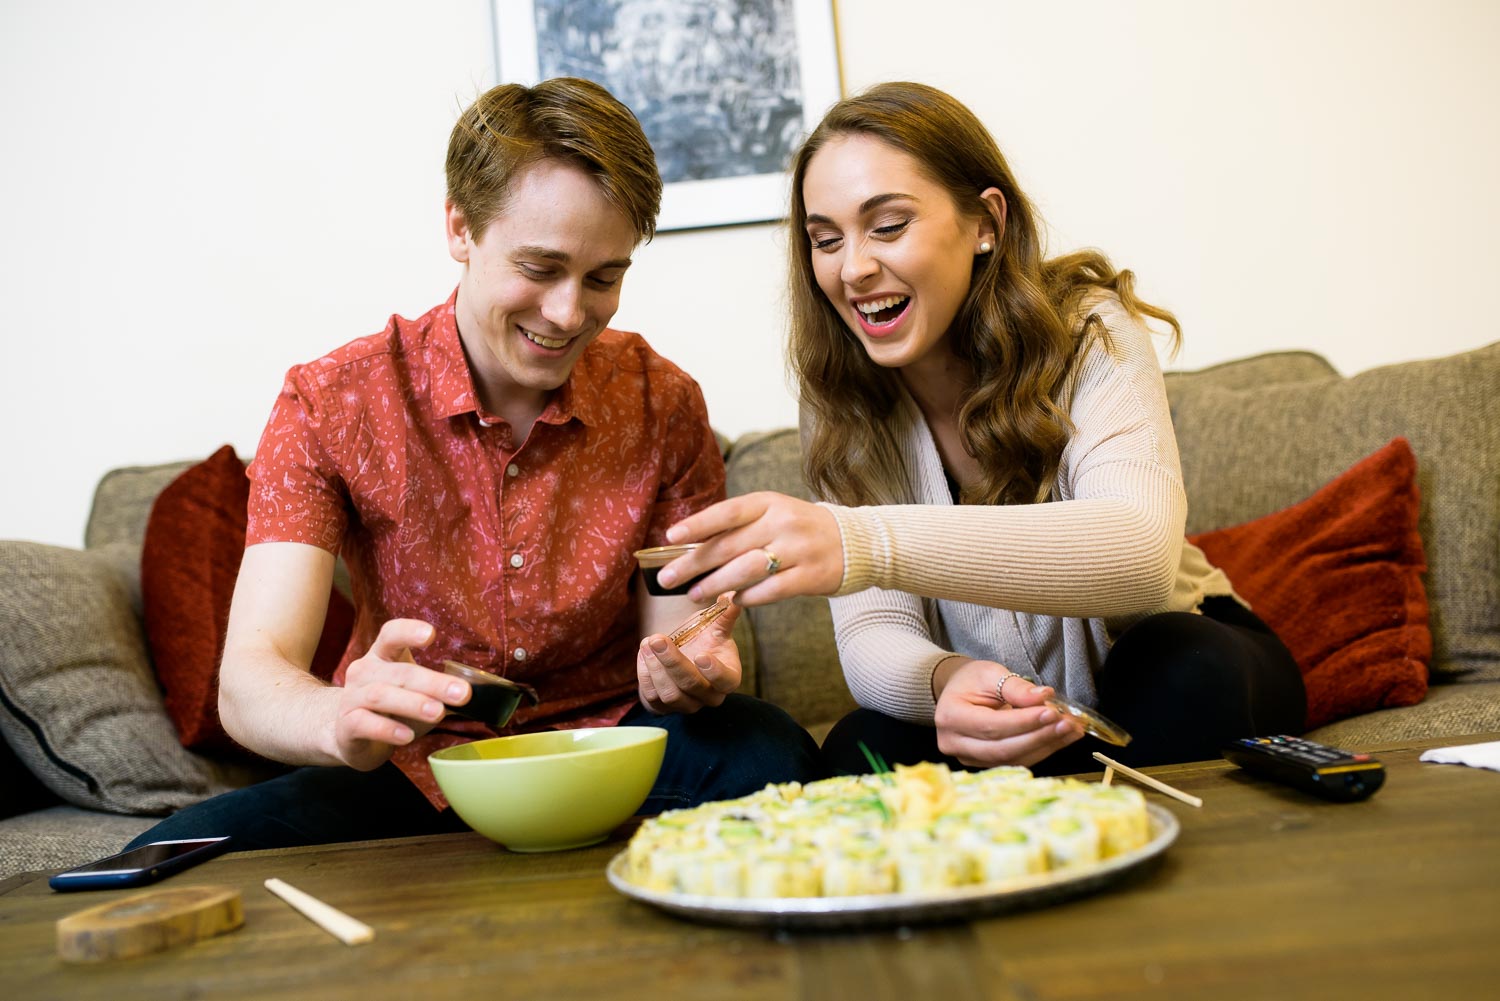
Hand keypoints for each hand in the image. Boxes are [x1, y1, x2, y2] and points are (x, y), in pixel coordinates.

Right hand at [331, 619, 471, 770]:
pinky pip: (364, 723)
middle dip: (432, 682)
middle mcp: (365, 671)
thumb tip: (475, 693)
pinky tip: (406, 736)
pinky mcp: (346, 724)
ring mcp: (352, 697)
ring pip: (381, 696)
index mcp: (382, 655)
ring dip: (413, 704)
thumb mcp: (415, 692)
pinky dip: (387, 729)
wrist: (347, 732)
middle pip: (399, 672)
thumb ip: (439, 690)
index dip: (409, 631)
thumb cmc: (391, 707)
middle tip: (462, 693)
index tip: (431, 634)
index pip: (391, 634)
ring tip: (438, 713)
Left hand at [636, 595, 742, 713]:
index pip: (726, 681)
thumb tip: (732, 595)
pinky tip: (644, 654)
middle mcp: (709, 696)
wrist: (682, 654)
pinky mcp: (664, 708)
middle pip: (692, 685)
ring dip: (656, 667)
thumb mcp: (715, 626)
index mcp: (728, 677)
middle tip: (658, 639)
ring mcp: (687, 705)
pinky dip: (645, 674)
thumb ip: (724, 614)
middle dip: (672, 662)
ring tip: (648, 642)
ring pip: (670, 694)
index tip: (700, 654)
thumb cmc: (703, 640)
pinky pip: (652, 696)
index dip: (714, 671)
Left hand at [660, 491, 842, 605]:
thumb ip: (738, 526)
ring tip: (694, 594)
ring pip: (747, 570)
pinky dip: (748, 598)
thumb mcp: (772, 514)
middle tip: (667, 578)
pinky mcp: (811, 576)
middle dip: (694, 564)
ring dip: (716, 584)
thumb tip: (691, 545)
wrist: (853, 541)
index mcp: (768, 503)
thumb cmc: (798, 528)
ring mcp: (799, 550)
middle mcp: (783, 523)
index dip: (697, 524)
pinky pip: (771, 591)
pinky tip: (734, 601)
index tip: (670, 536)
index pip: (727, 512)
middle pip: (730, 545)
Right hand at [931, 659, 1084, 767]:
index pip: (992, 726)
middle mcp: (954, 743)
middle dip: (1039, 737)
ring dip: (1045, 746)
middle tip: (1067, 724)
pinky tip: (1060, 738)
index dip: (1024, 722)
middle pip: (1002, 748)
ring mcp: (967, 758)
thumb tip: (1044, 697)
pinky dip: (1040, 750)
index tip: (1052, 712)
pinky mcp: (983, 764)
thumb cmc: (971, 680)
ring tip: (1070, 730)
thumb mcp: (990, 673)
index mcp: (950, 716)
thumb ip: (1015, 687)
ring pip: (1012, 759)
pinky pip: (1015, 762)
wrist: (958, 693)